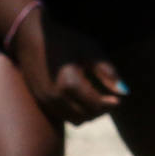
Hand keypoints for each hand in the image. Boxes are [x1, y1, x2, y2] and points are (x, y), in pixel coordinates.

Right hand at [10, 5, 126, 124]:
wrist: (29, 35)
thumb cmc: (63, 39)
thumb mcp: (89, 49)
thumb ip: (107, 71)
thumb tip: (125, 92)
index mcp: (70, 83)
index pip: (96, 106)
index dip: (110, 104)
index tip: (117, 99)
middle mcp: (56, 96)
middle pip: (86, 116)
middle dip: (100, 111)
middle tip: (107, 100)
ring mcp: (45, 100)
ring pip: (74, 120)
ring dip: (87, 114)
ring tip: (93, 99)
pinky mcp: (39, 100)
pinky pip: (62, 116)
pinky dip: (74, 112)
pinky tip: (78, 98)